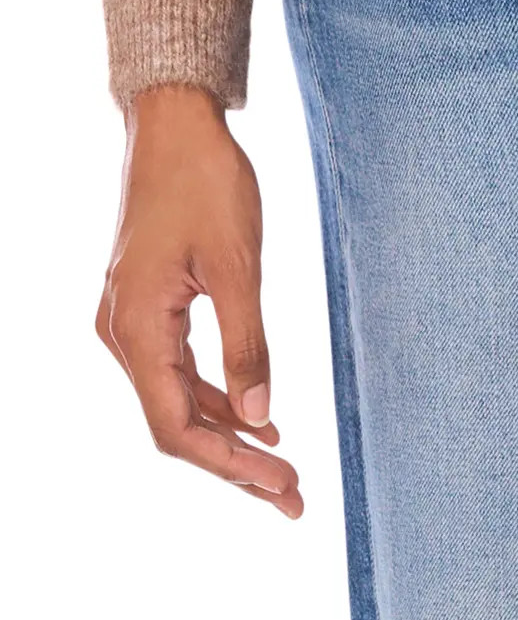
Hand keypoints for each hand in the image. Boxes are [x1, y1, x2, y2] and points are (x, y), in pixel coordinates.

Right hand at [96, 83, 302, 517]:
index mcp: (137, 327)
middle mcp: (123, 333)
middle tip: (292, 497)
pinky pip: (178, 369)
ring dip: (228, 435)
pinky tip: (257, 417)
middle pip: (175, 423)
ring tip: (282, 469)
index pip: (176, 426)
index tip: (281, 484)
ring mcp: (131, 320)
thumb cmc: (207, 181)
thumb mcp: (237, 263)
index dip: (230, 465)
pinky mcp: (147, 305)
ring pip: (177, 399)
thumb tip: (262, 419)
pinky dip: (216, 395)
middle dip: (233, 464)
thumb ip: (248, 344)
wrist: (175, 122)